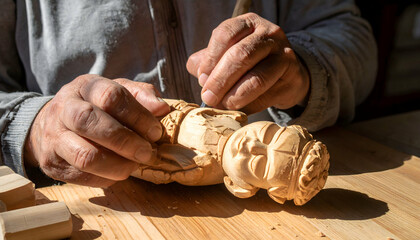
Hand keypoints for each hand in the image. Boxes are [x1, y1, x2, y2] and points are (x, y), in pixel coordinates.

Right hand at [24, 74, 169, 186]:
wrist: (52, 123)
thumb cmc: (96, 107)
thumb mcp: (118, 91)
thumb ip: (141, 96)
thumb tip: (162, 109)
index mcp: (85, 87)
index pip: (110, 97)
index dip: (137, 116)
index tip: (155, 132)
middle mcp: (64, 109)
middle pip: (90, 122)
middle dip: (125, 141)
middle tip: (147, 153)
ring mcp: (54, 137)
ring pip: (85, 155)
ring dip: (117, 165)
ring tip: (134, 165)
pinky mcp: (52, 163)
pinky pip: (82, 176)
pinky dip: (106, 178)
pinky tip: (118, 172)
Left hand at [187, 13, 309, 113]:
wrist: (287, 73)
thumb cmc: (251, 63)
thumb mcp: (228, 54)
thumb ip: (209, 60)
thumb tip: (197, 72)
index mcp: (248, 23)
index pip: (225, 34)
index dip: (210, 58)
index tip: (201, 78)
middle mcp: (268, 33)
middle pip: (240, 55)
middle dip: (220, 80)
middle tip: (208, 97)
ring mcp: (283, 53)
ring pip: (256, 77)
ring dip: (235, 96)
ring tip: (222, 105)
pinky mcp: (292, 75)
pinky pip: (267, 95)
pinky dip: (249, 106)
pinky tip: (239, 110)